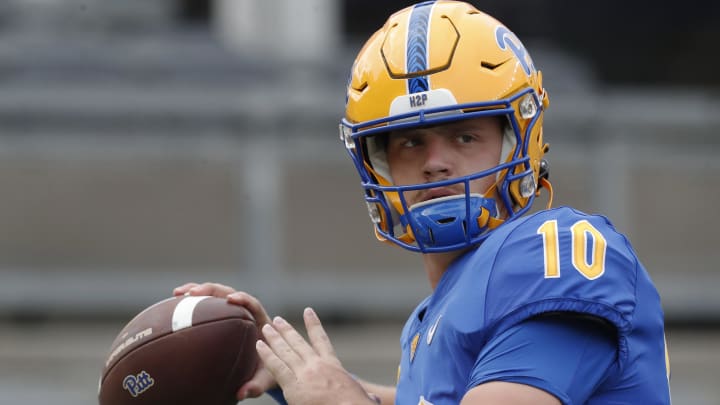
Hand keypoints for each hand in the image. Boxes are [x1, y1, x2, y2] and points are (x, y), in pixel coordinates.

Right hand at [172, 282, 275, 399]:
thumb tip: (241, 393)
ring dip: (198, 291)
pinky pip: (208, 305)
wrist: (269, 364)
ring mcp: (234, 312)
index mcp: (261, 322)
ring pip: (216, 296)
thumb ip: (256, 385)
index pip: (253, 304)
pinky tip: (175, 302)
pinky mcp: (223, 316)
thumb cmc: (269, 369)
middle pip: (229, 293)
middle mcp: (246, 312)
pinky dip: (193, 302)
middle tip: (192, 293)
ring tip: (178, 293)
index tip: (231, 299)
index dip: (243, 299)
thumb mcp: (266, 378)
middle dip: (211, 290)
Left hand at [258, 307, 377, 404]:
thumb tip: (374, 399)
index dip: (314, 324)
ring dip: (274, 337)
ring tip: (265, 327)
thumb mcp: (364, 399)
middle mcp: (318, 365)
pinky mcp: (293, 386)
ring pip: (285, 351)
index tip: (308, 311)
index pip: (322, 340)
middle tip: (277, 320)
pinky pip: (276, 366)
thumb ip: (366, 396)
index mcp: (334, 366)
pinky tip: (259, 345)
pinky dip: (267, 354)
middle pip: (298, 342)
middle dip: (287, 330)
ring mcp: (305, 374)